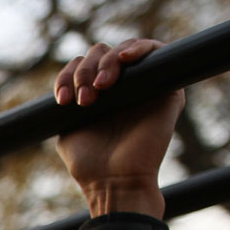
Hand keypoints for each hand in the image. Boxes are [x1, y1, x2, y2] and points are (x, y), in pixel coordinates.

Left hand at [54, 38, 182, 217]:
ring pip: (124, 50)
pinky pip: (158, 51)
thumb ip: (69, 104)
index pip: (81, 66)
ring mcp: (145, 87)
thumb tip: (69, 82)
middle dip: (85, 70)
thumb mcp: (68, 129)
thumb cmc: (91, 164)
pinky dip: (140, 47)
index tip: (62, 100)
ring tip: (100, 86)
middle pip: (101, 53)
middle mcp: (122, 89)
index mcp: (98, 97)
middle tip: (85, 98)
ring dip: (107, 62)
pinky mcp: (167, 90)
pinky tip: (125, 59)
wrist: (116, 182)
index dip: (68, 75)